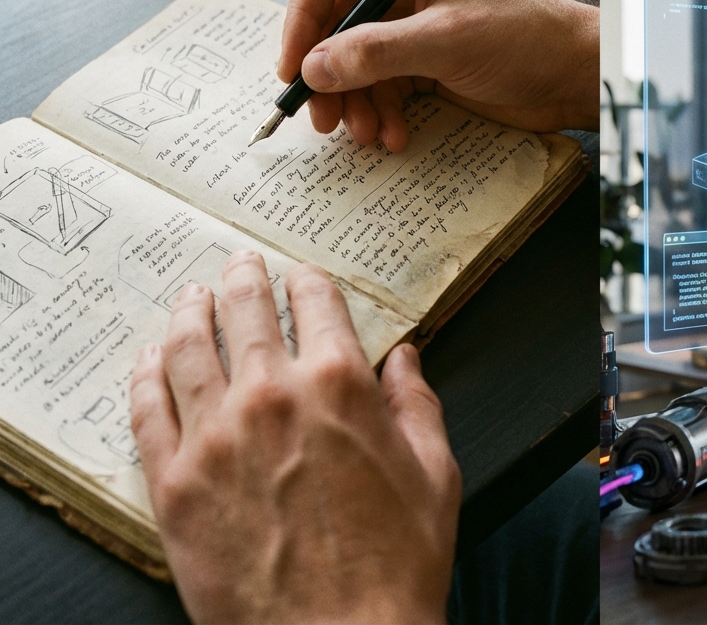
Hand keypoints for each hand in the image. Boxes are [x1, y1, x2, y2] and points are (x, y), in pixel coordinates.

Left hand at [130, 252, 459, 623]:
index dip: (309, 282)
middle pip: (247, 311)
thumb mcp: (435, 472)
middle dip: (245, 280)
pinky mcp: (175, 483)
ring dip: (191, 312)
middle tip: (241, 267)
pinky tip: (151, 360)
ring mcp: (215, 437)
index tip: (304, 279)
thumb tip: (404, 359)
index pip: (316, 303)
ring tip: (192, 297)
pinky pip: (149, 410)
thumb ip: (416, 402)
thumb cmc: (393, 565)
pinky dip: (147, 374)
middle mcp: (273, 395)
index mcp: (340, 384)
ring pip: (189, 349)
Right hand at [279, 0, 599, 150]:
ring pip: (354, 61)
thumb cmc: (526, 37)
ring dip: (355, 101)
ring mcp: (412, 23)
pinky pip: (382, 85)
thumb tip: (314, 68)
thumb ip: (377, 52)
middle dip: (327, 73)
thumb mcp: (447, 41)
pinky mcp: (424, 60)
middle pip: (333, 23)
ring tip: (369, 134)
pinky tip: (394, 135)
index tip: (294, 68)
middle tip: (323, 117)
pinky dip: (381, 112)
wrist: (574, 75)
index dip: (301, 19)